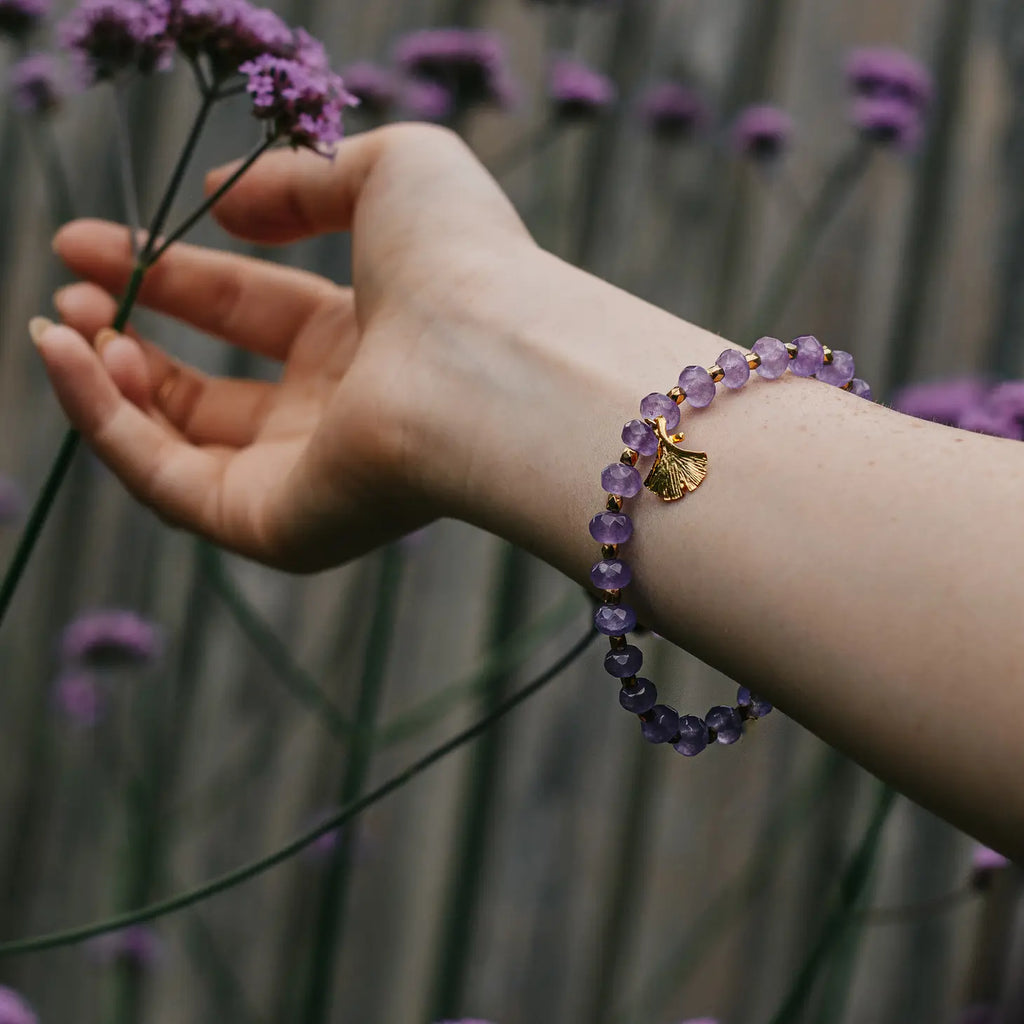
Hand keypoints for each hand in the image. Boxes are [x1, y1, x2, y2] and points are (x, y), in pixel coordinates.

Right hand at [34, 124, 534, 570]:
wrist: (489, 361)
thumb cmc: (460, 262)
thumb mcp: (387, 173)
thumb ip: (298, 179)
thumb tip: (219, 200)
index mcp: (368, 339)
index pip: (253, 310)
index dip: (170, 274)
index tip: (86, 240)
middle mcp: (338, 415)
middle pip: (210, 388)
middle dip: (130, 334)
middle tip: (68, 290)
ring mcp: (310, 479)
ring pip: (180, 446)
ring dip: (108, 383)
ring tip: (64, 324)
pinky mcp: (281, 529)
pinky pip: (169, 484)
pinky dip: (108, 424)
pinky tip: (72, 357)